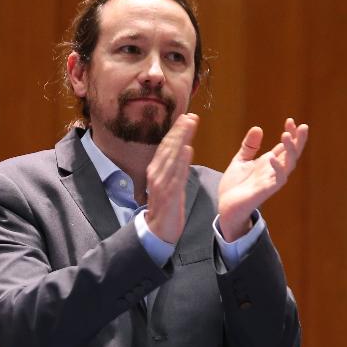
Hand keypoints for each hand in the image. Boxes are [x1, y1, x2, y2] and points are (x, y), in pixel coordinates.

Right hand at [144, 114, 197, 243]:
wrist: (158, 230)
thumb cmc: (165, 206)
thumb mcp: (167, 183)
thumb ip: (174, 167)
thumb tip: (184, 149)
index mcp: (156, 170)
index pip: (166, 146)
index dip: (176, 131)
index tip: (185, 117)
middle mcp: (156, 174)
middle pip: (169, 148)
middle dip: (179, 130)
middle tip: (190, 115)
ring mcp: (162, 184)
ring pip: (172, 157)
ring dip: (181, 139)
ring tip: (190, 125)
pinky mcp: (169, 195)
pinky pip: (177, 175)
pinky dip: (182, 161)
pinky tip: (188, 150)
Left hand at [217, 118, 308, 240]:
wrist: (225, 206)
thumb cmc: (235, 185)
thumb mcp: (241, 160)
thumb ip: (249, 146)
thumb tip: (258, 127)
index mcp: (269, 163)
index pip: (285, 147)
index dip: (291, 134)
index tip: (290, 120)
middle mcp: (273, 171)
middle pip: (292, 154)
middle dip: (299, 141)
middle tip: (303, 126)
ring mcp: (271, 181)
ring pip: (289, 165)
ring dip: (290, 151)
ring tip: (287, 135)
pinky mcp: (265, 191)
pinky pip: (277, 180)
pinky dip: (277, 169)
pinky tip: (272, 157)